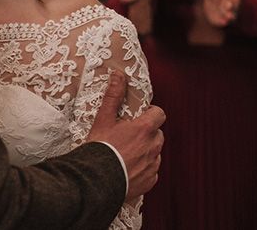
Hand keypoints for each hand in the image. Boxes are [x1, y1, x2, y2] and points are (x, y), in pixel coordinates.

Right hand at [88, 71, 164, 199]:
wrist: (97, 180)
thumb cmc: (101, 147)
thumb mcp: (104, 118)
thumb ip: (113, 96)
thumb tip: (118, 75)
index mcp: (144, 129)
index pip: (159, 114)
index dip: (151, 112)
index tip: (140, 115)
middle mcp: (153, 147)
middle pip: (158, 134)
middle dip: (148, 132)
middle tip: (130, 134)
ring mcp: (152, 165)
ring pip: (155, 153)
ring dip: (146, 150)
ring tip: (127, 152)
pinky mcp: (149, 181)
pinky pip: (151, 171)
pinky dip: (143, 168)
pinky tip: (128, 168)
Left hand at [202, 0, 239, 26]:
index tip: (229, 1)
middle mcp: (230, 4)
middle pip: (230, 7)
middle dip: (228, 8)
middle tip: (227, 8)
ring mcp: (225, 12)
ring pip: (227, 15)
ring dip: (226, 17)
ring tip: (226, 19)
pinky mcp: (218, 17)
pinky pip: (220, 21)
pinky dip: (220, 22)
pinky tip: (220, 23)